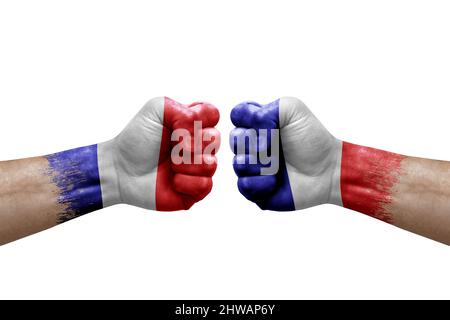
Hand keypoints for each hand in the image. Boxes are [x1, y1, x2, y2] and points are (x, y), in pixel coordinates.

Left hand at [100, 97, 220, 210]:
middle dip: (190, 143)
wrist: (120, 168)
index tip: (178, 126)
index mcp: (192, 124)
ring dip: (186, 163)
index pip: (213, 115)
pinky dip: (186, 182)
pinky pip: (205, 185)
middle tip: (171, 147)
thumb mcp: (155, 109)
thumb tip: (195, 135)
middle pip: (216, 139)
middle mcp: (199, 145)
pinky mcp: (195, 190)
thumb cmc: (137, 139)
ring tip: (170, 164)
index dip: (199, 119)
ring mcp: (198, 168)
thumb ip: (182, 110)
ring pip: (212, 164)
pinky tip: (172, 181)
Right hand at [230, 97, 340, 209]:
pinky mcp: (255, 189)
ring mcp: (253, 167)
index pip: (237, 115)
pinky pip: (243, 186)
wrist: (327, 170)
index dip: (247, 119)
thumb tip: (253, 139)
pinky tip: (275, 182)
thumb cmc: (312, 140)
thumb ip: (265, 110)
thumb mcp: (293, 110)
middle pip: (234, 139)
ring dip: (260, 164)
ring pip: (238, 164)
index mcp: (259, 123)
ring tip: (278, 166)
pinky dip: (260, 183)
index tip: (266, 124)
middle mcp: (252, 144)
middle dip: (255, 143)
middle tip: (275, 148)